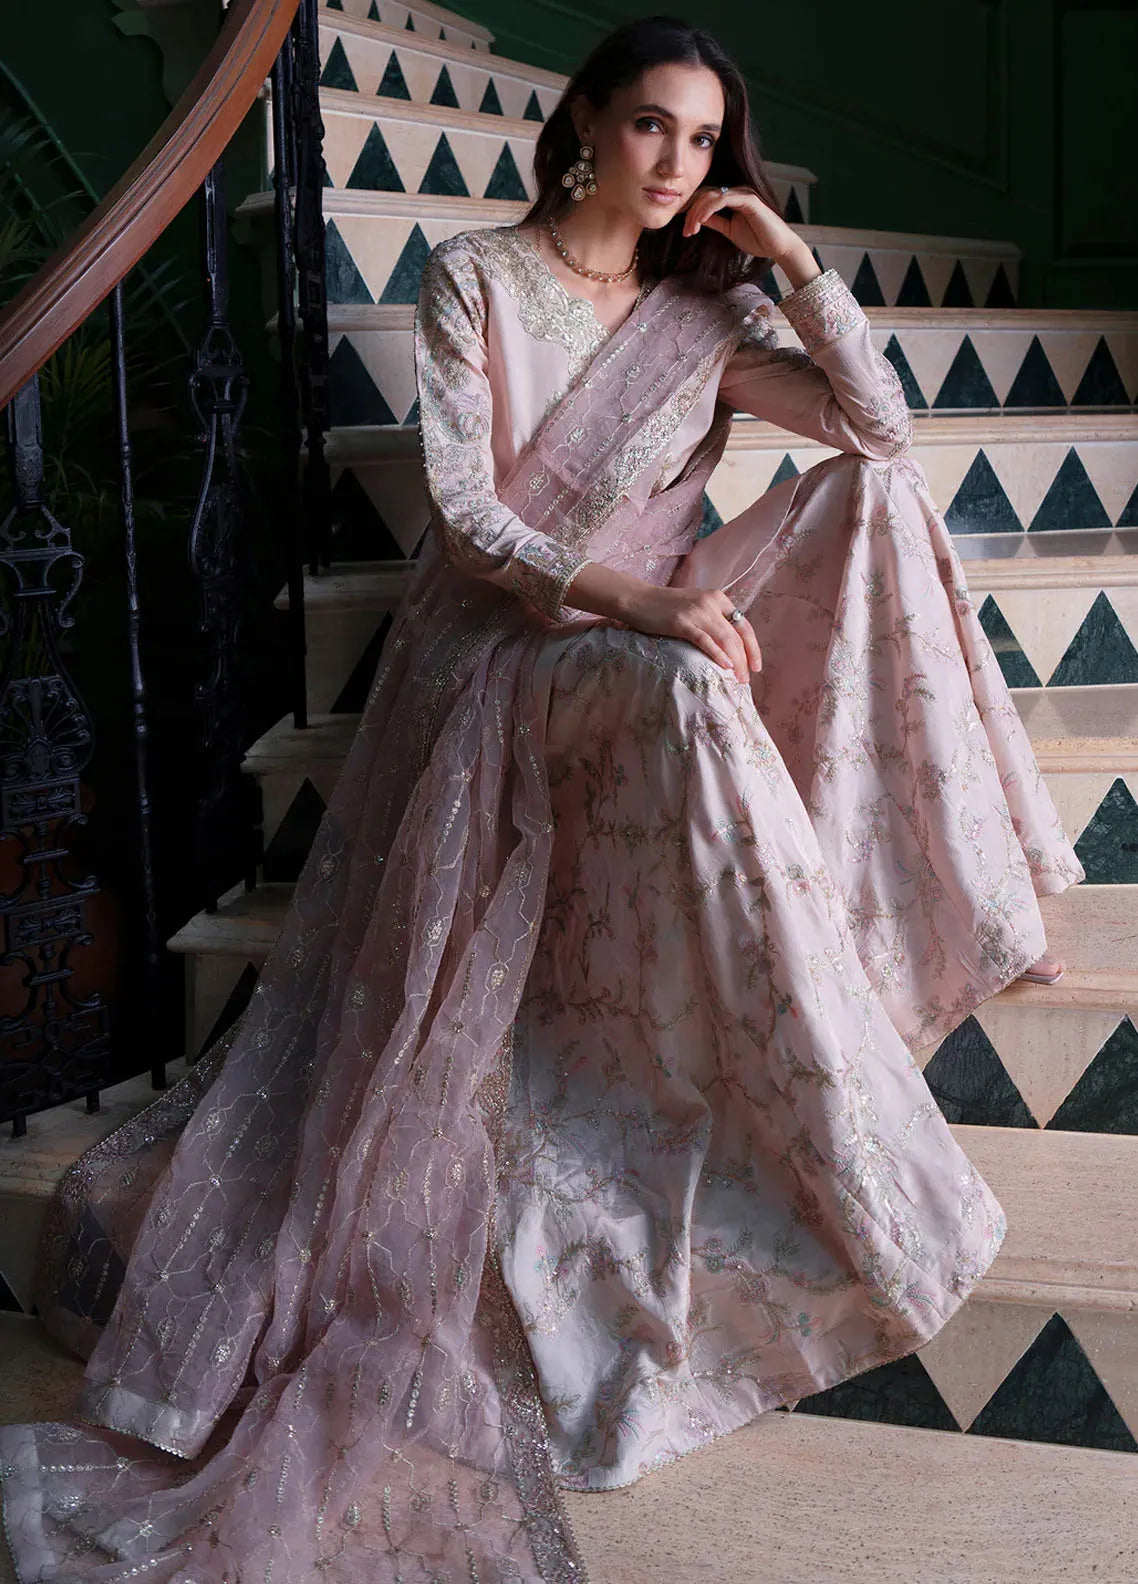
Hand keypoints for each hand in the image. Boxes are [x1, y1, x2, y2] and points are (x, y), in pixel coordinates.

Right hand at [618, 582, 761, 684]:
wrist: (638, 599)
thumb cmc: (665, 607)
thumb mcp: (695, 606)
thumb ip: (712, 619)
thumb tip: (728, 646)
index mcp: (718, 598)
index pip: (744, 625)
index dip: (753, 647)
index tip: (756, 666)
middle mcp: (711, 603)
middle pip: (736, 635)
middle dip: (745, 660)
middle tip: (745, 680)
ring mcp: (696, 612)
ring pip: (725, 639)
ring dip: (735, 661)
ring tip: (737, 679)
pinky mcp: (681, 623)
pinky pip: (705, 640)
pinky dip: (717, 654)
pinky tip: (725, 666)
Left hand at [680, 184, 800, 265]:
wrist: (778, 247)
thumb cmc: (758, 239)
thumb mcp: (729, 231)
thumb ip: (715, 222)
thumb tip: (698, 218)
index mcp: (732, 198)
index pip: (706, 197)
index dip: (691, 209)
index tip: (684, 227)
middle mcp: (737, 192)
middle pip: (705, 194)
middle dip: (691, 212)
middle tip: (685, 231)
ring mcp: (743, 193)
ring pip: (711, 196)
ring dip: (697, 213)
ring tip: (691, 230)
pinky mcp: (748, 199)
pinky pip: (723, 199)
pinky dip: (709, 210)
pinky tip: (701, 222)